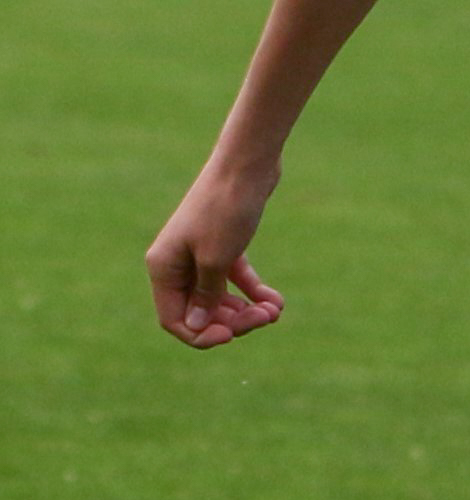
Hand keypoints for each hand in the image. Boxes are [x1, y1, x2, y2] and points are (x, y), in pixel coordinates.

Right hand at [147, 162, 283, 348]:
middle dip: (234, 321)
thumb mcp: (216, 259)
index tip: (233, 334)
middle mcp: (176, 263)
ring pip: (220, 299)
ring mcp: (200, 255)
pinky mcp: (224, 247)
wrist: (247, 165)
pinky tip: (276, 301)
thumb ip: (206, 296)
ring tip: (275, 310)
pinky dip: (254, 293)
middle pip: (201, 311)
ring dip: (248, 310)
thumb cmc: (225, 210)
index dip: (201, 334)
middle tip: (266, 318)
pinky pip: (235, 282)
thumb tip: (195, 327)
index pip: (174, 318)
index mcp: (163, 267)